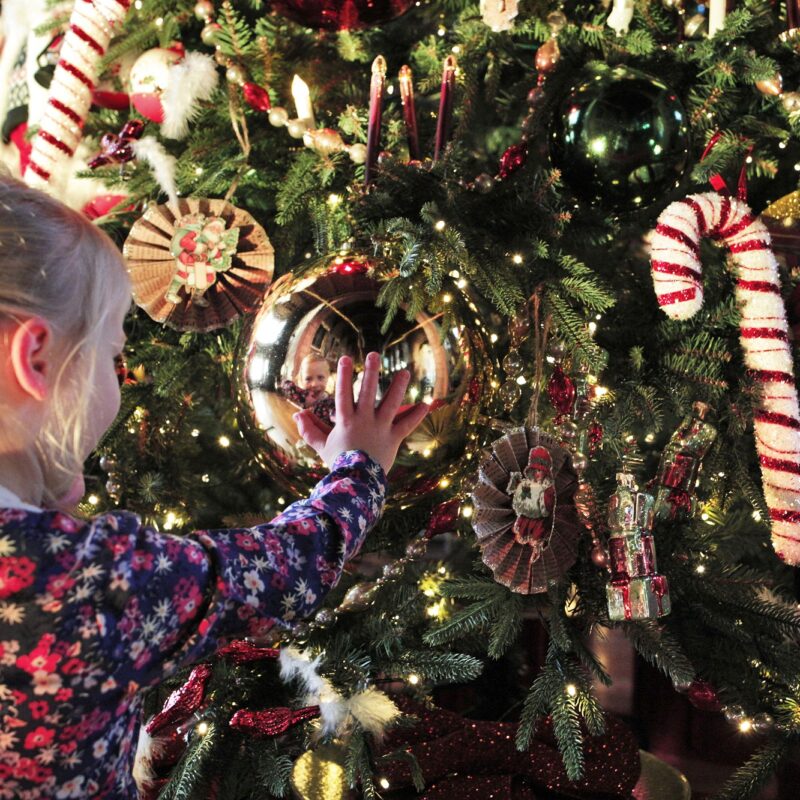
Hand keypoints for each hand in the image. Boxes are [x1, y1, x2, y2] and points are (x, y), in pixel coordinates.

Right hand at [293, 352, 428, 473]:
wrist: (357, 482)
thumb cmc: (338, 463)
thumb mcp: (321, 446)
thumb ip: (309, 430)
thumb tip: (297, 415)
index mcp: (346, 421)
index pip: (344, 394)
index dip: (344, 376)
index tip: (345, 358)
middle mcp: (364, 420)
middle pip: (368, 392)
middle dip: (371, 372)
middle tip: (374, 354)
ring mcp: (381, 428)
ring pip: (391, 404)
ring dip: (398, 387)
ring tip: (404, 372)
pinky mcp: (393, 439)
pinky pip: (407, 425)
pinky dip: (416, 415)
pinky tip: (426, 404)